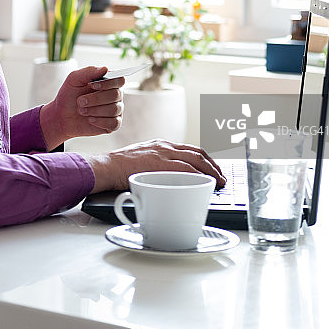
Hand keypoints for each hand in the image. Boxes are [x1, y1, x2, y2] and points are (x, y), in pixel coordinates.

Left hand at [39, 66, 123, 150]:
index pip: (120, 80)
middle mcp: (116, 95)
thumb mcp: (75, 79)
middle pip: (116, 95)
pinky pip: (114, 123)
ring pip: (114, 109)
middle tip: (80, 101)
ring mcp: (116, 110)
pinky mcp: (113, 125)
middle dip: (96, 99)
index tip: (92, 85)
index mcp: (109, 82)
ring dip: (95, 110)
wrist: (62, 115)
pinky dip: (100, 121)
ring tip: (82, 110)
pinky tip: (90, 119)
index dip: (108, 83)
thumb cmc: (69, 95)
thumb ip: (89, 71)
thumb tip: (106, 69)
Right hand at [86, 138, 226, 192]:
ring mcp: (164, 153)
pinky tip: (206, 183)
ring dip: (212, 171)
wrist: (106, 166)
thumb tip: (169, 181)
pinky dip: (200, 176)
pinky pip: (186, 169)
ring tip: (220, 182)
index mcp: (162, 145)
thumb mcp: (142, 161)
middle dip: (214, 165)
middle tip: (222, 177)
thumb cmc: (120, 168)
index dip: (206, 160)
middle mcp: (165, 146)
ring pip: (196, 160)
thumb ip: (157, 167)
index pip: (190, 149)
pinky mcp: (160, 163)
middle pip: (198, 153)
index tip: (214, 169)